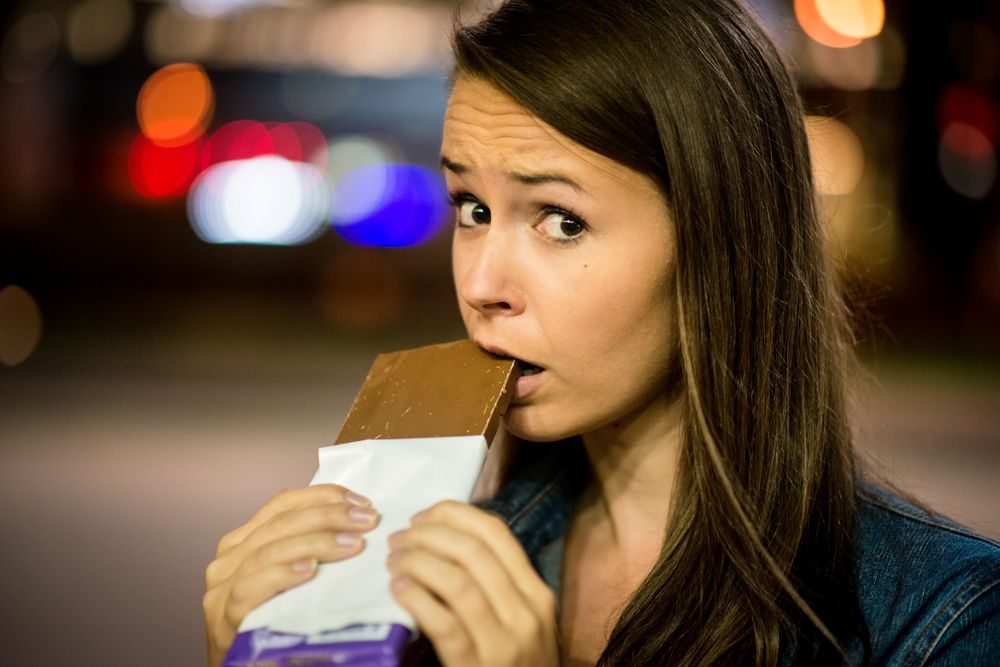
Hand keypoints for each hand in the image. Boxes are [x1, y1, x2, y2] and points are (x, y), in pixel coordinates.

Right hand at [202, 484, 378, 666]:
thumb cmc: (279, 624)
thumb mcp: (292, 578)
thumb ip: (308, 549)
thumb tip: (357, 523)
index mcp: (243, 542)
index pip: (282, 504)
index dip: (322, 496)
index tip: (360, 501)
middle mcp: (227, 560)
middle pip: (279, 524)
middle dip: (328, 517)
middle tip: (366, 521)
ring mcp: (221, 590)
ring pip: (267, 552)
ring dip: (315, 543)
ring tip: (352, 544)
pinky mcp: (222, 620)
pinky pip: (250, 589)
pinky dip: (281, 576)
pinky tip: (310, 571)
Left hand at [386, 501, 558, 666]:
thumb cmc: (516, 665)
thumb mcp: (520, 619)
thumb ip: (497, 583)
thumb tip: (447, 538)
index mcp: (536, 592)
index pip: (496, 533)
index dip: (454, 514)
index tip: (422, 516)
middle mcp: (525, 612)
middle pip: (473, 551)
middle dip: (428, 535)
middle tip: (399, 538)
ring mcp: (503, 643)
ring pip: (457, 582)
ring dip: (417, 562)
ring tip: (393, 562)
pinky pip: (443, 623)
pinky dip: (416, 599)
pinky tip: (398, 590)